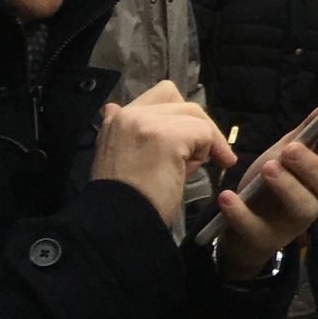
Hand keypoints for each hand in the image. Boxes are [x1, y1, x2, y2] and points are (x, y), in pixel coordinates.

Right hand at [89, 81, 232, 229]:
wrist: (117, 224)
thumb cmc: (124, 199)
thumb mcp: (118, 157)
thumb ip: (128, 131)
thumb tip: (111, 107)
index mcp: (116, 119)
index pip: (162, 94)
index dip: (179, 115)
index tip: (184, 140)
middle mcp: (129, 114)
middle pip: (184, 104)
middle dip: (197, 129)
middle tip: (203, 156)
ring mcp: (148, 123)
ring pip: (196, 118)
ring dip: (201, 144)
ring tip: (187, 171)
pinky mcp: (169, 136)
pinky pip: (205, 134)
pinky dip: (206, 152)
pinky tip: (186, 173)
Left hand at [213, 113, 317, 282]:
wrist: (242, 230)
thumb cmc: (270, 184)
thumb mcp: (285, 153)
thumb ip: (308, 130)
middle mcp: (315, 199)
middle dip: (310, 165)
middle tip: (289, 150)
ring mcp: (293, 223)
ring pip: (302, 208)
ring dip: (286, 186)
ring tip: (267, 169)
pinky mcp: (265, 239)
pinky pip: (256, 228)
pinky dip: (241, 213)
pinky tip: (228, 196)